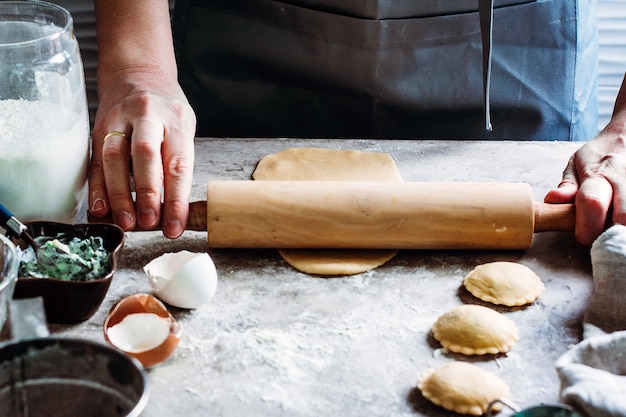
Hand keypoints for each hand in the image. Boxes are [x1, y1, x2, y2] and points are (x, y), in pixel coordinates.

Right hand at [88, 70, 195, 238]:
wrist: (137, 73)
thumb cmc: (166, 111)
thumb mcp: (183, 128)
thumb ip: (176, 163)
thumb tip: (170, 210)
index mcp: (176, 120)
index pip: (178, 163)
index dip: (176, 199)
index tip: (175, 226)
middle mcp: (148, 116)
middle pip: (145, 154)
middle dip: (147, 192)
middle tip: (149, 222)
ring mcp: (119, 119)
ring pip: (114, 156)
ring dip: (119, 194)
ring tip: (126, 222)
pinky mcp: (99, 127)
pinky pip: (95, 159)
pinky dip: (98, 186)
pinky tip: (100, 208)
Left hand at [545, 107, 625, 245]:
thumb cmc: (599, 154)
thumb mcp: (576, 164)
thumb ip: (567, 187)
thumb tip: (553, 200)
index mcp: (597, 175)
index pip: (592, 203)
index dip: (586, 227)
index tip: (582, 236)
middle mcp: (622, 179)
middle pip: (623, 218)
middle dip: (610, 234)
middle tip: (601, 234)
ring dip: (621, 227)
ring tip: (611, 221)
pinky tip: (619, 215)